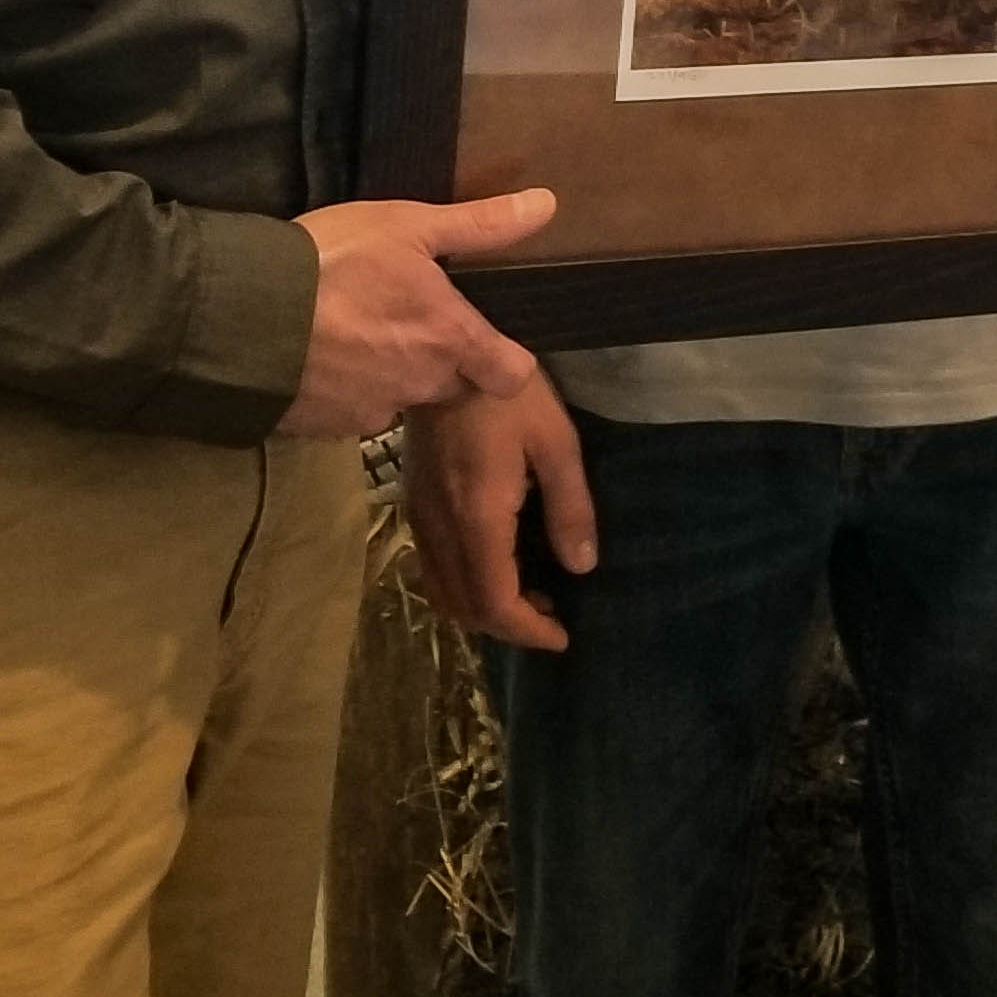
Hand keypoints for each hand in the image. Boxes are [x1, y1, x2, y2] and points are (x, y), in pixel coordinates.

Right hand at [275, 188, 556, 438]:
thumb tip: (548, 205)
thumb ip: (479, 224)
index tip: (489, 337)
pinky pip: (350, 410)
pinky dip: (344, 388)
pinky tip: (321, 355)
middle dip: (442, 360)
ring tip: (357, 332)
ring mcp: (370, 412)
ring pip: (400, 397)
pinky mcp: (324, 427)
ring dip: (390, 373)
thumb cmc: (334, 263)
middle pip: (454, 385)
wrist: (238, 317)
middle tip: (410, 320)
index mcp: (451, 340)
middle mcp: (421, 385)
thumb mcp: (407, 225)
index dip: (507, 360)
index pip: (512, 376)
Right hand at [403, 372, 595, 651]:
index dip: (527, 630)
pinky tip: (493, 566)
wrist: (445, 358)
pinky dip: (462, 586)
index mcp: (478, 519)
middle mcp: (440, 529)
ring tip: (529, 596)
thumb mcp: (555, 442)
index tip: (561, 637)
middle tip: (552, 617)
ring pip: (443, 592)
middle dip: (509, 625)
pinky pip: (432, 568)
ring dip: (483, 608)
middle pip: (466, 606)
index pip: (494, 602)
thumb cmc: (509, 395)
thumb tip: (583, 567)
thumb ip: (570, 507)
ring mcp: (420, 518)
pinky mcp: (413, 504)